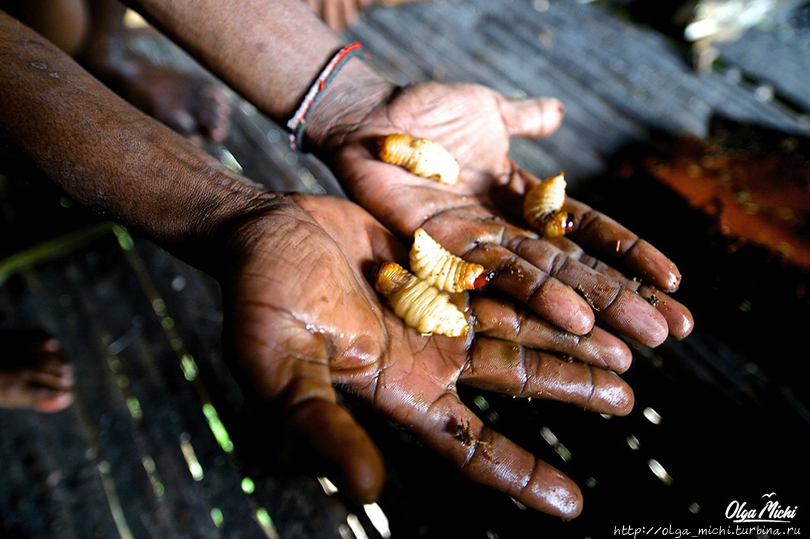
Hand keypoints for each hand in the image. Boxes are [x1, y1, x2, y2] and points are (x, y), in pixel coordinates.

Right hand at [219, 193, 633, 516]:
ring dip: (570, 336)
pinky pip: (503, 272)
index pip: (469, 445)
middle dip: (571, 389)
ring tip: (628, 346)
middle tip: (627, 400)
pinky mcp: (442, 261)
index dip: (520, 474)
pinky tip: (581, 288)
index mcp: (398, 389)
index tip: (572, 504)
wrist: (263, 233)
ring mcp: (439, 306)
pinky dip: (541, 282)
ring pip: (519, 323)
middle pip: (513, 377)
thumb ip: (324, 427)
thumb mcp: (285, 370)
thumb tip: (366, 492)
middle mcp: (429, 353)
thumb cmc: (260, 304)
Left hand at [321, 82, 693, 345]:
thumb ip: (523, 118)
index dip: (629, 253)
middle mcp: (507, 227)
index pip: (587, 229)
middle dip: (625, 296)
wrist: (370, 117)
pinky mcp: (445, 250)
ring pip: (547, 279)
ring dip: (595, 307)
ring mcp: (479, 242)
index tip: (675, 281)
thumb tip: (558, 113)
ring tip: (640, 337)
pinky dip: (537, 296)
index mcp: (522, 197)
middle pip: (575, 265)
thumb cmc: (425, 113)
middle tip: (674, 331)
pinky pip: (496, 275)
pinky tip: (576, 319)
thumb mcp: (486, 111)